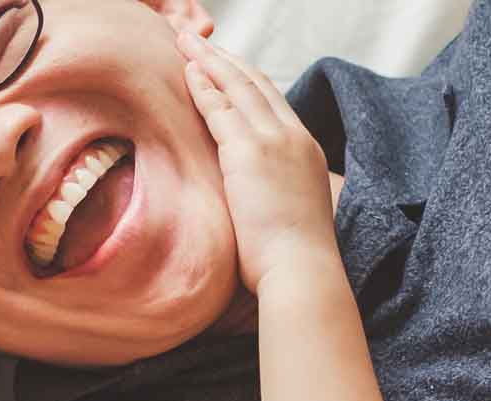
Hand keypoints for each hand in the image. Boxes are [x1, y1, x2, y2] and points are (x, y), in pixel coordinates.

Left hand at [176, 31, 338, 293]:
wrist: (302, 270)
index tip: (224, 64)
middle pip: (256, 83)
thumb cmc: (293, 258)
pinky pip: (221, 109)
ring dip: (209, 60)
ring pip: (238, 86)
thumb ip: (276, 190)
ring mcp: (273, 141)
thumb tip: (258, 197)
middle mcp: (292, 136)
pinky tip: (186, 70)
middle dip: (225, 58)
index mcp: (305, 148)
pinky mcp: (249, 153)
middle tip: (198, 40)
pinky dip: (203, 86)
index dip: (246, 77)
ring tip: (185, 41)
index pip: (273, 100)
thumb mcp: (292, 211)